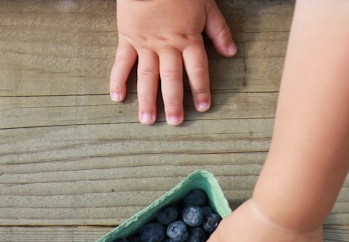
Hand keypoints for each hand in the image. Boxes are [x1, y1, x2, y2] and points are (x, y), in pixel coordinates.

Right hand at [110, 0, 236, 125]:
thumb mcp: (206, 4)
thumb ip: (218, 29)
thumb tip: (231, 52)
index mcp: (187, 38)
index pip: (197, 69)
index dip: (200, 89)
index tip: (202, 107)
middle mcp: (166, 45)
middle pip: (171, 78)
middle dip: (173, 102)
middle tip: (175, 122)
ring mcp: (145, 43)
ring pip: (146, 76)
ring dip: (147, 99)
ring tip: (147, 120)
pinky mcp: (127, 38)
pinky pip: (121, 62)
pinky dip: (118, 80)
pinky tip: (117, 98)